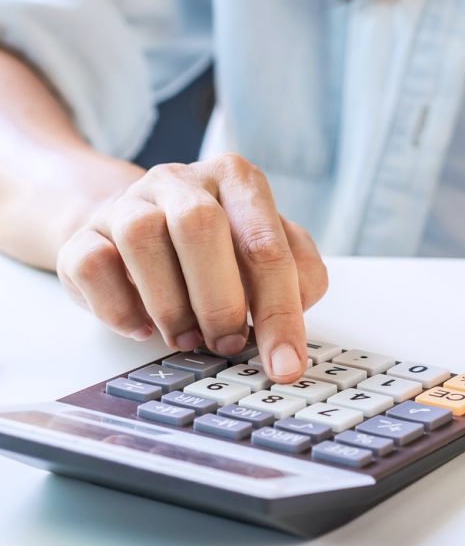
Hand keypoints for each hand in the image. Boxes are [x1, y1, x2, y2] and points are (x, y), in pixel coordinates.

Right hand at [56, 154, 327, 382]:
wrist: (136, 229)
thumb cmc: (217, 248)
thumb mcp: (268, 250)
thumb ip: (298, 276)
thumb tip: (296, 320)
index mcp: (237, 179)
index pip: (265, 245)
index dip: (279, 312)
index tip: (285, 365)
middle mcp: (182, 181)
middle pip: (200, 226)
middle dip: (220, 300)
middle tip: (229, 344)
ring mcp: (128, 202)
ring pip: (142, 239)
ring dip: (171, 306)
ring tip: (189, 338)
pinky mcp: (84, 234)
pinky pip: (93, 266)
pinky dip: (120, 308)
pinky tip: (143, 328)